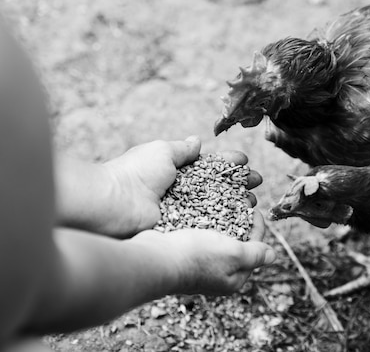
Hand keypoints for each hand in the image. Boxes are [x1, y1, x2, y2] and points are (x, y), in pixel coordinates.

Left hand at [102, 136, 261, 237]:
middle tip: (256, 183)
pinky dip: (225, 224)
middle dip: (238, 184)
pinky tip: (242, 222)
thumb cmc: (134, 173)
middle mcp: (181, 190)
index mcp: (176, 169)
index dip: (228, 163)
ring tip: (253, 203)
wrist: (113, 204)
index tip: (245, 161)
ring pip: (216, 207)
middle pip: (217, 187)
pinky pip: (206, 226)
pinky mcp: (181, 229)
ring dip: (236, 204)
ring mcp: (182, 211)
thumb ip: (182, 149)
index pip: (208, 165)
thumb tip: (197, 141)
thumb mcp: (161, 151)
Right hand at [133, 211, 275, 295]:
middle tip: (238, 202)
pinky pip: (200, 237)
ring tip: (221, 202)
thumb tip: (273, 256)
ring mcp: (200, 266)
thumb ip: (255, 254)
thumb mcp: (234, 254)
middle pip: (236, 243)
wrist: (155, 259)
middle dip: (240, 221)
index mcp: (234, 278)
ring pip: (217, 239)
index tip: (254, 207)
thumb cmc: (197, 257)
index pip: (255, 249)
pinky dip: (203, 223)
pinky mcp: (184, 256)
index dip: (257, 226)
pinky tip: (201, 210)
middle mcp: (218, 274)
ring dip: (221, 219)